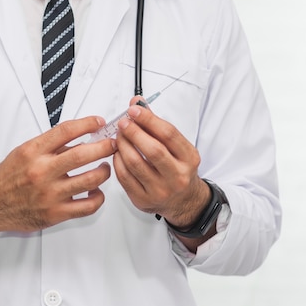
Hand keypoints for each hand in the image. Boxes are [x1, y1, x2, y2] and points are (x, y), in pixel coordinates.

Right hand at [0, 116, 115, 257]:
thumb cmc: (7, 178)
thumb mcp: (24, 152)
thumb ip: (50, 146)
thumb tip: (80, 138)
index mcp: (34, 151)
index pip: (66, 131)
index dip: (88, 123)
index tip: (99, 122)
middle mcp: (42, 171)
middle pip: (83, 154)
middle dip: (105, 146)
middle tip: (112, 144)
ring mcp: (50, 194)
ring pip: (91, 179)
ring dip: (105, 171)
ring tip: (105, 167)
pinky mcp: (55, 213)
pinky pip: (88, 206)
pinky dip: (98, 197)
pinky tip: (96, 191)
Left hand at [112, 97, 209, 228]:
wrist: (183, 201)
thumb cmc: (177, 169)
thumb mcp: (176, 147)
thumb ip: (156, 124)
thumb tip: (137, 103)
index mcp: (188, 158)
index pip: (168, 134)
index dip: (149, 119)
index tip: (134, 110)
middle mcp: (177, 176)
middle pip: (153, 150)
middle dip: (134, 132)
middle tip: (123, 122)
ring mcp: (160, 190)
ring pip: (135, 164)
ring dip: (123, 145)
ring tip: (118, 135)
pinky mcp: (143, 199)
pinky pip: (124, 177)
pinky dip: (118, 161)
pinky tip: (117, 152)